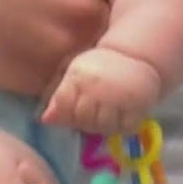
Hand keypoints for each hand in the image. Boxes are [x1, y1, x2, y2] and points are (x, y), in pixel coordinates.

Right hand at [0, 0, 107, 96]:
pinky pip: (57, 81)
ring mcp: (58, 52)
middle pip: (102, 22)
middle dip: (79, 16)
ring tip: (30, 30)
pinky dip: (45, 70)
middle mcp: (81, 14)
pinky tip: (17, 49)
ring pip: (84, 55)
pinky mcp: (34, 81)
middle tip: (41, 7)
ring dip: (67, 46)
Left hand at [41, 47, 160, 134]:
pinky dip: (120, 128)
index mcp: (78, 78)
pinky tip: (118, 119)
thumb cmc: (98, 66)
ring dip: (101, 127)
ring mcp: (118, 98)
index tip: (72, 111)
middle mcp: (97, 89)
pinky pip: (125, 128)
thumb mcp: (74, 73)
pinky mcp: (138, 106)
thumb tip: (45, 120)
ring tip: (103, 118)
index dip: (65, 113)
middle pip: (83, 119)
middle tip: (89, 117)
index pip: (63, 105)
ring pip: (103, 126)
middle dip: (82, 123)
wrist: (133, 55)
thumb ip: (59, 96)